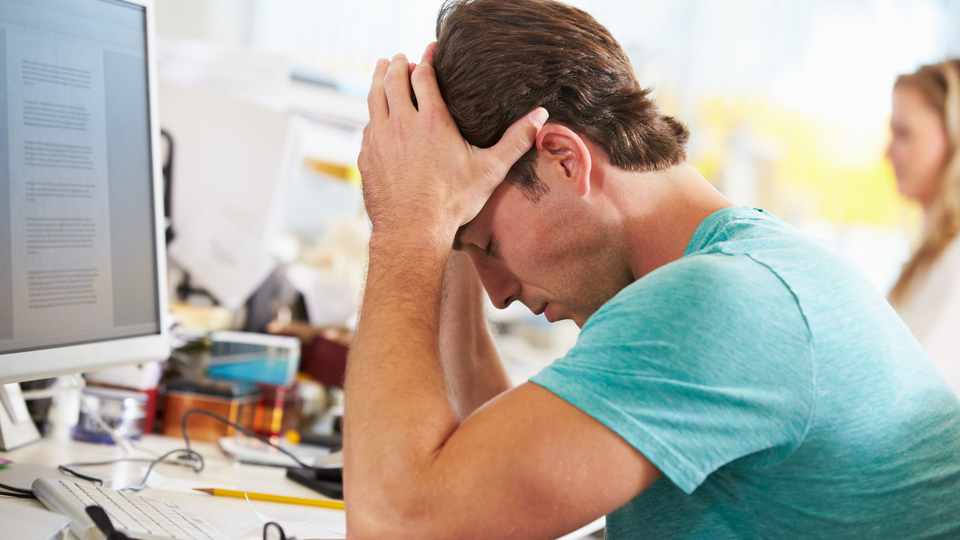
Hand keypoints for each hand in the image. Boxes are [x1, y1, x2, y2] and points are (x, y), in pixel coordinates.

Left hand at [358, 43, 547, 243]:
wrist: (413, 232)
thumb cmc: (453, 203)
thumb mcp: (490, 170)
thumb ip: (516, 141)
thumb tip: (541, 116)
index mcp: (432, 120)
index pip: (423, 76)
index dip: (426, 58)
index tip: (430, 49)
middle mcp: (401, 124)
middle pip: (392, 80)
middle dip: (397, 64)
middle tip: (401, 57)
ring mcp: (379, 140)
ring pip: (374, 98)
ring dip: (378, 80)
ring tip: (380, 69)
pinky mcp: (366, 157)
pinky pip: (368, 126)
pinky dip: (373, 113)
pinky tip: (376, 115)